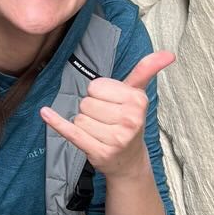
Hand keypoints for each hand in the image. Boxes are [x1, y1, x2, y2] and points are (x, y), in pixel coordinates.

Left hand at [39, 50, 174, 178]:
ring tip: (100, 132)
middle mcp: (130, 120)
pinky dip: (56, 122)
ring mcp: (115, 138)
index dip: (99, 95)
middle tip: (106, 122)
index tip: (111, 106)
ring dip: (84, 124)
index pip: (96, 86)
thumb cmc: (129, 122)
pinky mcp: (99, 152)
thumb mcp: (137, 95)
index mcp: (138, 101)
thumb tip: (168, 53)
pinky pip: (71, 132)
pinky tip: (45, 113)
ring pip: (79, 117)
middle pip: (86, 102)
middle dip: (91, 110)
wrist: (129, 161)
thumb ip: (146, 71)